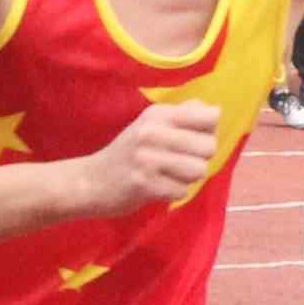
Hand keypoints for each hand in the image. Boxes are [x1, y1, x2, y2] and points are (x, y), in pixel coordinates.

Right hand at [79, 96, 226, 216]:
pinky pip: (182, 191)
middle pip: (208, 146)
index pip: (209, 116)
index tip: (194, 139)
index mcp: (158, 114)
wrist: (90, 181)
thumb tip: (214, 111)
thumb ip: (182, 116)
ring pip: (198, 170)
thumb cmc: (128, 153)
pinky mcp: (144, 184)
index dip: (209, 132)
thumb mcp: (150, 125)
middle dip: (200, 159)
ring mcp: (147, 158)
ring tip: (168, 175)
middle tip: (179, 163)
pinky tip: (158, 188)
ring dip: (187, 178)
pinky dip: (174, 193)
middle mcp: (153, 132)